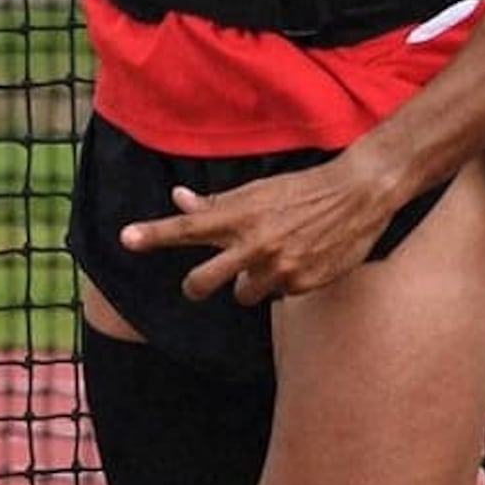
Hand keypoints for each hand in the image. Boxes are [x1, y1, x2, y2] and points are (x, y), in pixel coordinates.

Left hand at [120, 154, 401, 304]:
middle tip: (199, 283)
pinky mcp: (303, 284)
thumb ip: (216, 203)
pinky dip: (282, 283)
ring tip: (269, 261)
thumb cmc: (302, 188)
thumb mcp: (256, 191)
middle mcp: (254, 244)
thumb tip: (179, 198)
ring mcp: (278, 267)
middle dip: (196, 286)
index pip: (187, 228)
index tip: (127, 238)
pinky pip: (278, 295)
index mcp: (240, 215)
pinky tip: (299, 261)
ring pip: (243, 295)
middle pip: (201, 282)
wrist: (358, 194)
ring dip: (248, 283)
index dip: (154, 234)